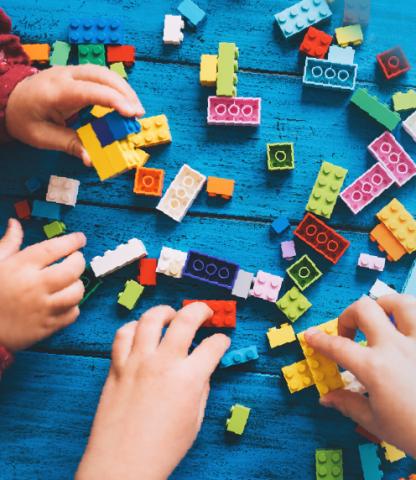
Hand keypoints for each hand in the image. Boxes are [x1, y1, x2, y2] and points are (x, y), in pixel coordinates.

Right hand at [0, 218, 85, 350]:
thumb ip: (8, 243)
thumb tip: (15, 224)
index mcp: (21, 267)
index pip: (54, 248)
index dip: (72, 241)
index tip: (80, 239)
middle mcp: (35, 286)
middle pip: (72, 269)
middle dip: (79, 261)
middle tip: (75, 259)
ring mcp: (43, 308)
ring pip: (76, 292)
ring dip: (77, 284)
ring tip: (69, 281)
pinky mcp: (47, 326)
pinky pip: (73, 314)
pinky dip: (73, 306)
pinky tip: (63, 301)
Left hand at [5, 65, 143, 165]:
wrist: (10, 99)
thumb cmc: (26, 119)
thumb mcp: (43, 137)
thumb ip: (70, 145)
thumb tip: (91, 159)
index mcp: (55, 91)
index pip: (90, 90)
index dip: (114, 100)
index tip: (131, 114)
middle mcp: (65, 75)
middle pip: (101, 75)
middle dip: (125, 93)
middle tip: (139, 114)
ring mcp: (71, 72)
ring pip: (104, 72)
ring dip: (123, 89)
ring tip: (135, 110)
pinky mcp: (77, 75)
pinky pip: (100, 76)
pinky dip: (116, 88)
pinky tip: (124, 103)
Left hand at [76, 303, 230, 479]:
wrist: (122, 465)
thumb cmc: (162, 449)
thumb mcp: (194, 420)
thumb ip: (201, 388)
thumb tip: (202, 368)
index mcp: (188, 379)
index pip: (213, 346)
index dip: (221, 341)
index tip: (221, 341)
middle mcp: (163, 363)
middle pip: (185, 320)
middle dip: (201, 310)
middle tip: (205, 312)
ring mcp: (137, 362)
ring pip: (150, 319)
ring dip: (165, 311)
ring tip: (171, 314)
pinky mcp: (117, 367)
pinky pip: (123, 335)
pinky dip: (134, 327)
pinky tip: (142, 331)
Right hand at [304, 295, 415, 456]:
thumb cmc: (415, 432)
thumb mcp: (378, 423)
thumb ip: (348, 404)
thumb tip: (326, 398)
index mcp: (375, 368)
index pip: (337, 346)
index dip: (319, 340)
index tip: (310, 336)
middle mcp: (396, 346)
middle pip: (364, 309)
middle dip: (348, 316)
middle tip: (349, 332)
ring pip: (399, 301)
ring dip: (384, 306)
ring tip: (382, 318)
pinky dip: (412, 317)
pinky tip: (408, 328)